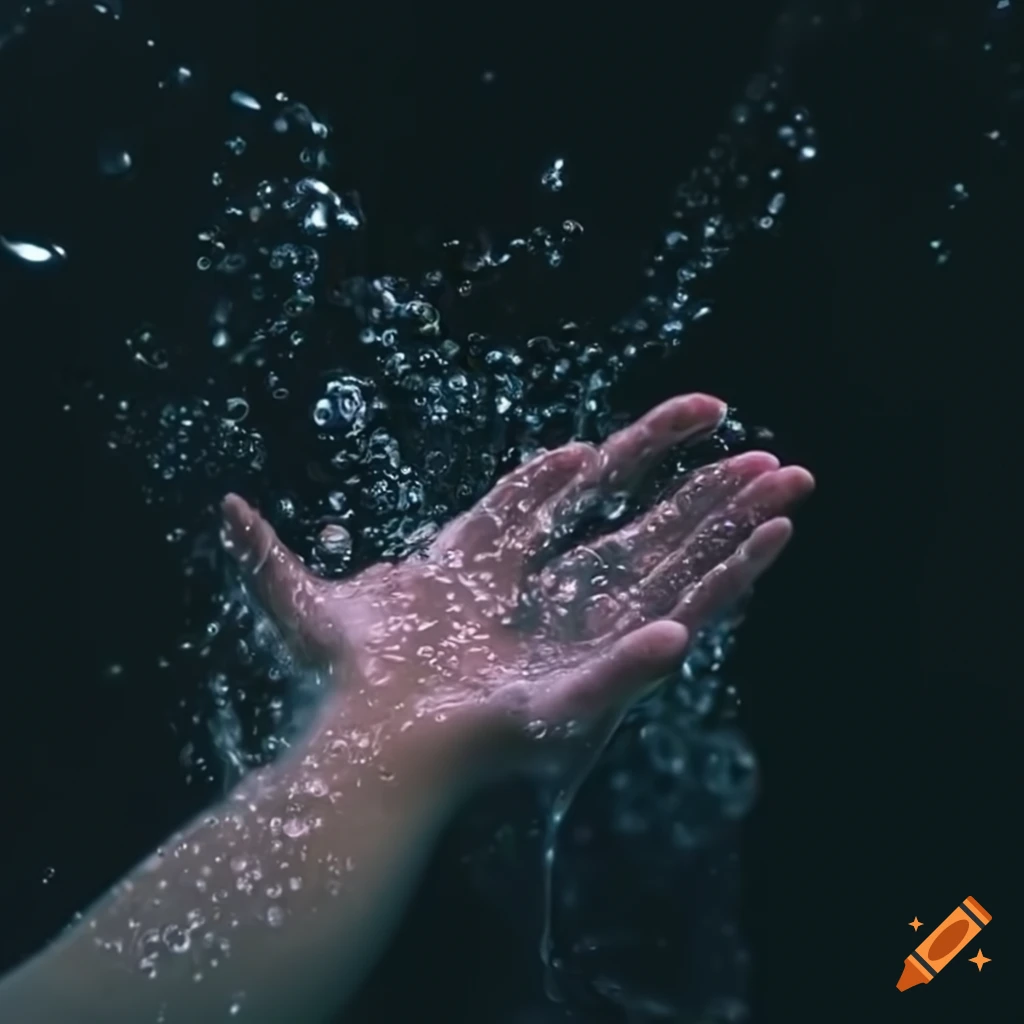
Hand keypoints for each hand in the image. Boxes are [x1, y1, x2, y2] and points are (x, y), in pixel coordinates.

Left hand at [221, 393, 812, 777]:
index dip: (573, 466)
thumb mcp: (305, 610)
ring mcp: (573, 629)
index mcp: (482, 562)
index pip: (538, 499)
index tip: (596, 440)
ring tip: (791, 480)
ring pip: (668, 562)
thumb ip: (266, 558)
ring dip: (730, 522)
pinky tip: (771, 546)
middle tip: (748, 439)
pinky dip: (724, 582)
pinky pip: (670, 618)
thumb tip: (221, 505)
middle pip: (629, 526)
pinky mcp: (595, 671)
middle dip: (693, 486)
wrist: (371, 761)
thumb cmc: (348, 693)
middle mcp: (538, 595)